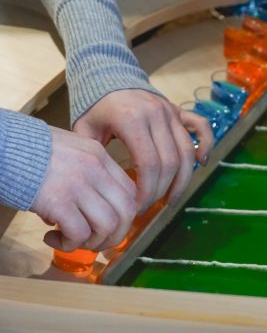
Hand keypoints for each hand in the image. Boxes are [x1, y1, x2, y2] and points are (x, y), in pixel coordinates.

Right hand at [30, 127, 137, 251]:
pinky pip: (79, 233)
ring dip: (92, 242)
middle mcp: (95, 169)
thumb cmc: (28, 151)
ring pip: (107, 225)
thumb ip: (86, 173)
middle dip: (114, 235)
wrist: (1, 146)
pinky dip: (68, 244)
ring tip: (71, 241)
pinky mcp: (58, 201)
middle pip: (126, 211)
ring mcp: (78, 185)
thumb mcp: (68, 151)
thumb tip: (90, 208)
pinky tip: (52, 238)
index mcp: (99, 156)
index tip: (109, 226)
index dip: (124, 215)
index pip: (130, 191)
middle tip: (94, 242)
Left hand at [73, 89, 213, 211]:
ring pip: (187, 151)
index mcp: (132, 120)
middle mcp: (156, 114)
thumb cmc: (95, 108)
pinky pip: (202, 127)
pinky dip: (206, 145)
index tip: (138, 206)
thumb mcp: (84, 130)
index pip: (149, 163)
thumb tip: (105, 191)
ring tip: (172, 198)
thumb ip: (94, 157)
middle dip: (162, 190)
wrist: (108, 74)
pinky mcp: (179, 111)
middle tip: (150, 206)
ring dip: (183, 179)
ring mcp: (171, 112)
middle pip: (170, 162)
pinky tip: (201, 162)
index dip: (147, 189)